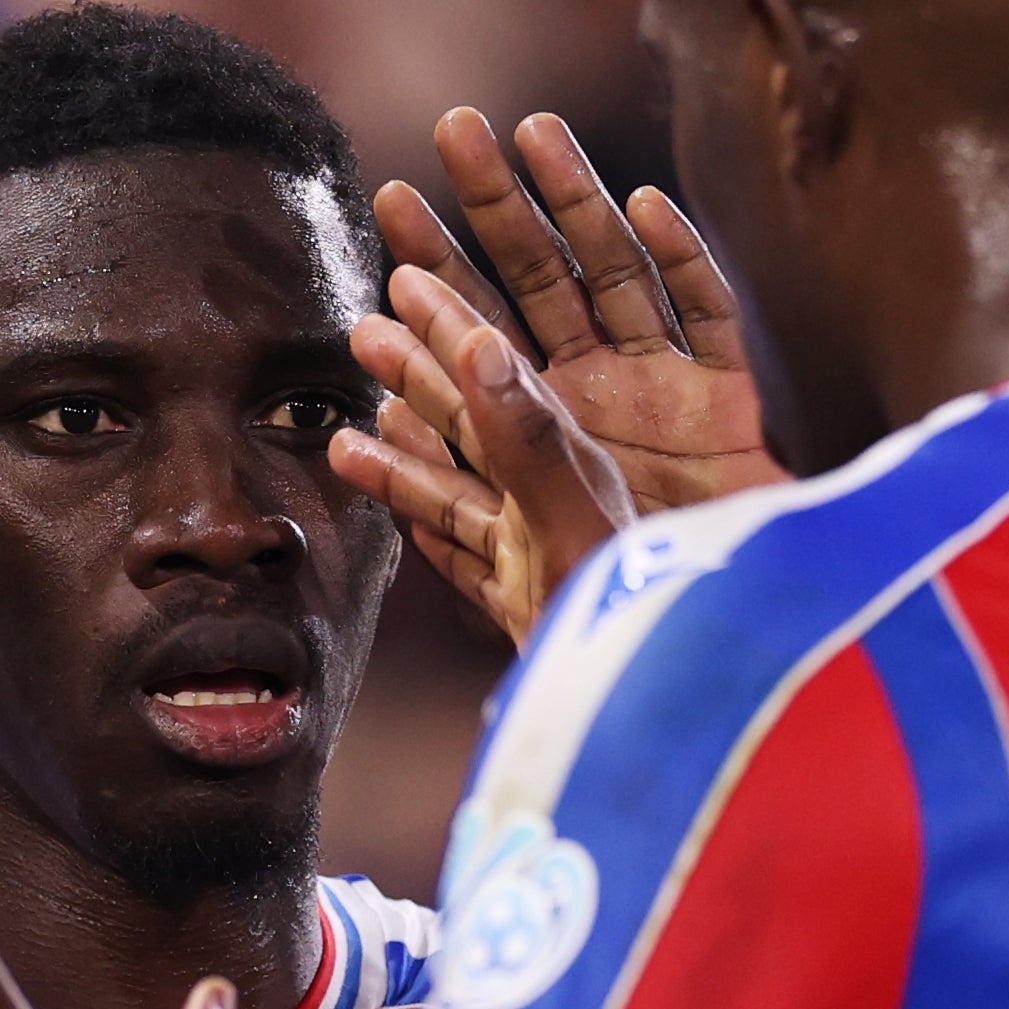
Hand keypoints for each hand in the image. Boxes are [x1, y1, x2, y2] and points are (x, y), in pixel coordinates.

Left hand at [330, 108, 788, 641]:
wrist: (744, 657)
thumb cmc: (639, 634)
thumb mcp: (549, 560)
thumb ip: (493, 485)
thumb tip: (412, 397)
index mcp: (536, 454)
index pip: (466, 363)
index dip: (427, 301)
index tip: (381, 233)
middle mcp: (593, 412)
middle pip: (530, 296)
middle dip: (486, 222)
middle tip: (437, 141)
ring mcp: (662, 401)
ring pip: (613, 279)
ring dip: (575, 208)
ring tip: (531, 133)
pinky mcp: (735, 409)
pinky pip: (709, 318)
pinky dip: (685, 263)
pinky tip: (649, 206)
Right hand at [330, 269, 640, 643]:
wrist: (662, 732)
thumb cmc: (639, 636)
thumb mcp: (580, 527)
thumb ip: (534, 443)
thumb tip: (484, 345)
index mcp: (577, 476)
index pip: (502, 383)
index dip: (453, 326)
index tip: (406, 276)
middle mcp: (559, 508)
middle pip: (477, 427)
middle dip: (419, 376)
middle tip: (362, 328)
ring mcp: (541, 562)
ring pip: (462, 491)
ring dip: (407, 454)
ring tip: (346, 425)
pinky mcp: (528, 617)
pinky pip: (468, 559)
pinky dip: (428, 528)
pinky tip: (396, 510)